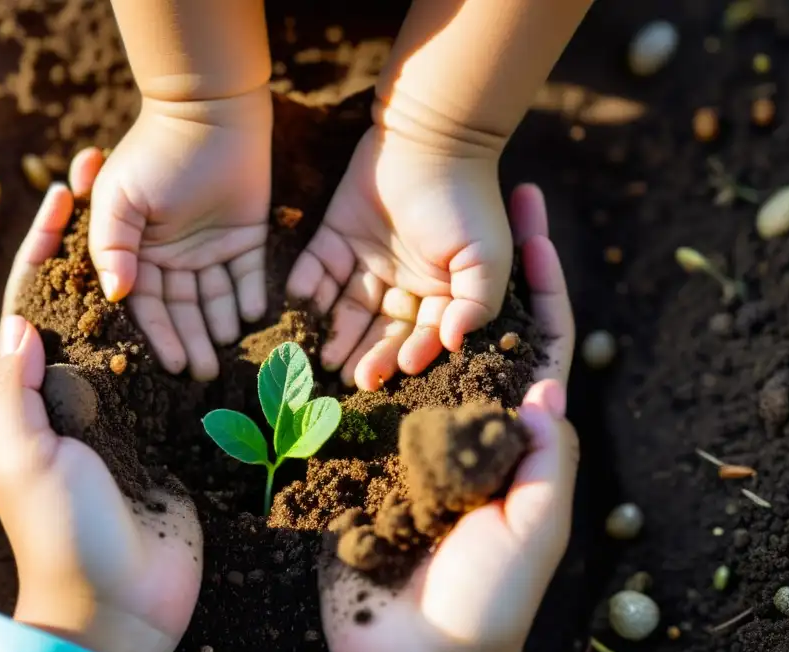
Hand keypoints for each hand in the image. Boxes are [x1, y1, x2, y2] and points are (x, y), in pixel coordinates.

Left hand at [0, 179, 201, 651]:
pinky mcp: (175, 437)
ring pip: (144, 332)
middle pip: (91, 306)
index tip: (65, 191)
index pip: (33, 305)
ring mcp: (133, 414)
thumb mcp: (24, 462)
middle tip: (127, 186)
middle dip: (105, 248)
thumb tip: (21, 320)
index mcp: (38, 396)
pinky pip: (185, 378)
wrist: (122, 605)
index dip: (43, 248)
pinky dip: (198, 338)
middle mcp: (83, 395)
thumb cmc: (62, 534)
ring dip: (158, 282)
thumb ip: (17, 393)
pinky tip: (219, 298)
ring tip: (182, 227)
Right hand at [87, 88, 271, 380]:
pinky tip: (253, 316)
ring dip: (221, 326)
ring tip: (227, 352)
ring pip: (216, 299)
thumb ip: (110, 246)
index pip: (147, 303)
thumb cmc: (156, 153)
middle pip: (183, 309)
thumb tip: (115, 295)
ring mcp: (210, 249)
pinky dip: (252, 296)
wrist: (210, 110)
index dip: (158, 334)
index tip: (171, 364)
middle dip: (193, 341)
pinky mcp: (246, 238)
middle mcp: (173, 257)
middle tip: (205, 375)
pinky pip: (249, 276)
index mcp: (137, 251)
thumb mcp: (119, 197)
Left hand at [286, 122, 511, 390]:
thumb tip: (456, 343)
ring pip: (346, 309)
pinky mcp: (334, 238)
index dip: (410, 354)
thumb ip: (476, 304)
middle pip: (380, 329)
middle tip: (352, 378)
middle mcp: (402, 283)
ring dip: (334, 333)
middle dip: (367, 354)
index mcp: (440, 293)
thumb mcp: (486, 256)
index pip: (422, 334)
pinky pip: (317, 271)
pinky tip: (302, 308)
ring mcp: (367, 262)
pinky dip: (307, 290)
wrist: (431, 135)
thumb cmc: (466, 199)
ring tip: (322, 358)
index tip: (398, 370)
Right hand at [319, 184, 576, 651]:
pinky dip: (341, 352)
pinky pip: (350, 397)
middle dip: (462, 269)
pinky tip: (325, 306)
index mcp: (516, 438)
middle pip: (467, 331)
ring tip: (380, 236)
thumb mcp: (534, 530)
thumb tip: (551, 386)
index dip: (542, 282)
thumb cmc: (487, 602)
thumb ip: (544, 463)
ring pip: (404, 352)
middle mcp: (462, 426)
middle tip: (450, 204)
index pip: (538, 344)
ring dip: (395, 300)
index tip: (532, 220)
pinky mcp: (357, 461)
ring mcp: (407, 439)